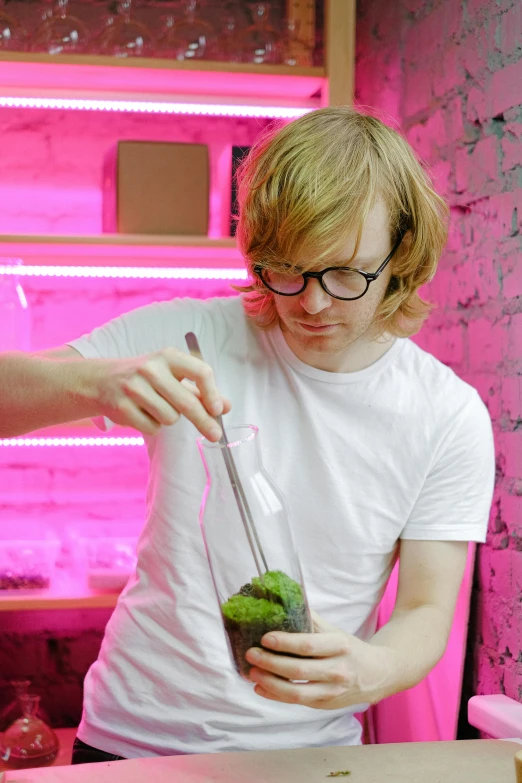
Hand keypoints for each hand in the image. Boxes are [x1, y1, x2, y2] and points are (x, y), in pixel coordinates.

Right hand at [93, 348, 230, 439]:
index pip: (200, 371)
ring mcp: (134, 388)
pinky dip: (153, 426)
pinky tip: (142, 413)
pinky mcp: (122, 407)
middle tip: (215, 435)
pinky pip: (152, 428)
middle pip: (186, 402)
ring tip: (156, 407)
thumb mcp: (172, 375)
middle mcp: (151, 369)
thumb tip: (226, 407)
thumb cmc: (146, 378)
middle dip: (203, 421)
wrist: (101, 380)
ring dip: (169, 418)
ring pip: (170, 418)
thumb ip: (200, 390)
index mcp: (168, 356)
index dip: (212, 393)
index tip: (218, 410)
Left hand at [245, 610, 396, 709]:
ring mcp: (332, 691)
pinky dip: (276, 696)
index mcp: (340, 646)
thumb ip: (310, 619)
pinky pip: (298, 702)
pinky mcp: (325, 705)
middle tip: (251, 654)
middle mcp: (338, 671)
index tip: (265, 638)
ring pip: (297, 692)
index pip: (308, 645)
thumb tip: (282, 600)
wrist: (378, 674)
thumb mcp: (334, 630)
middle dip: (270, 663)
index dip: (285, 643)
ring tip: (252, 673)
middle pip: (299, 670)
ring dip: (270, 683)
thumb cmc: (349, 648)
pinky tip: (260, 687)